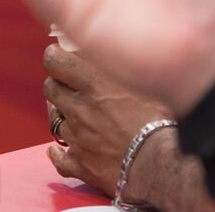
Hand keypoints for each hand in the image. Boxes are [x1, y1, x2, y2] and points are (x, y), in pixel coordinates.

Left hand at [43, 44, 171, 194]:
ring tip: (75, 113)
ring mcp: (78, 138)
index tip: (62, 56)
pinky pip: (60, 159)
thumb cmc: (163, 121)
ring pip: (54, 120)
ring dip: (60, 114)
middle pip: (50, 88)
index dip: (55, 57)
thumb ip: (124, 63)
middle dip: (57, 83)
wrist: (164, 166)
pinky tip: (60, 150)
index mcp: (95, 84)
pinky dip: (58, 154)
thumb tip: (113, 48)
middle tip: (71, 84)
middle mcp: (80, 109)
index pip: (54, 61)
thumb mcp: (147, 79)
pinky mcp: (83, 165)